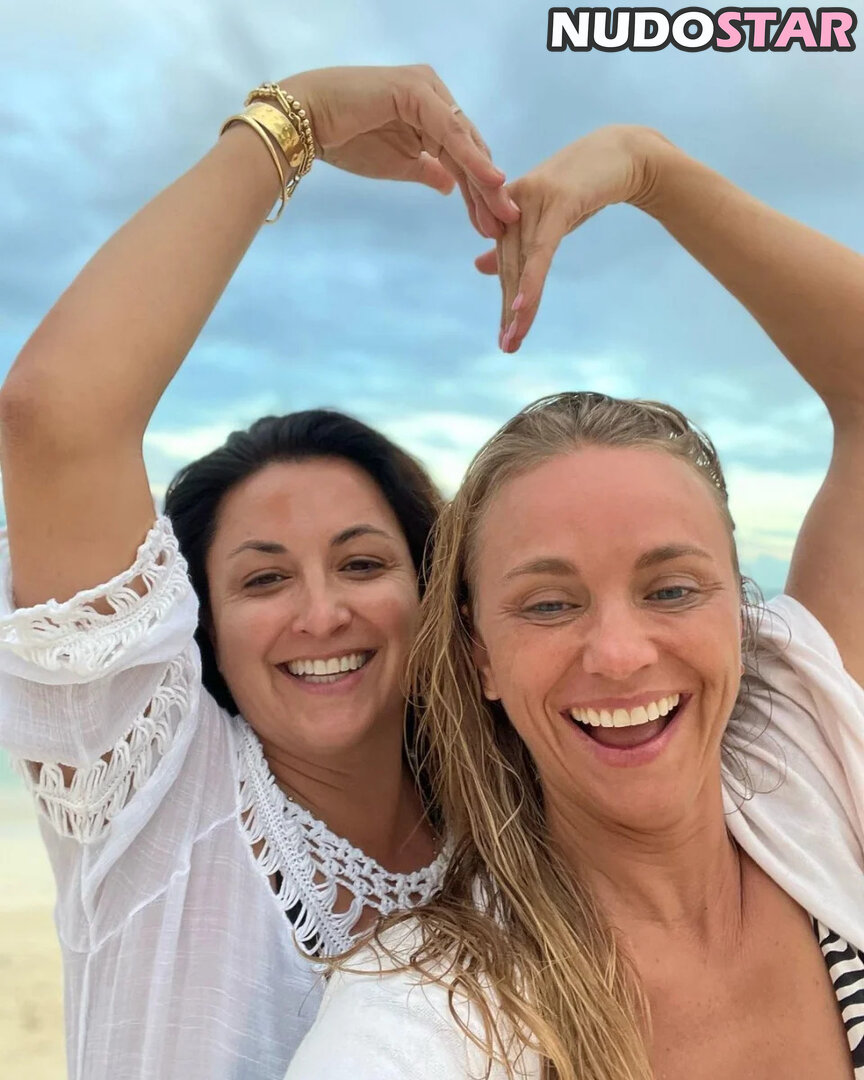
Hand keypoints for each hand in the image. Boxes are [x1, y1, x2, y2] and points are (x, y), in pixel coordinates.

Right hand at [283, 65, 519, 238]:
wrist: (308, 123)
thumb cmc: (346, 140)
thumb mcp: (399, 164)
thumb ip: (429, 170)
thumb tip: (450, 186)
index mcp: (431, 111)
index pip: (463, 156)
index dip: (479, 191)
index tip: (493, 224)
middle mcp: (435, 96)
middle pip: (470, 150)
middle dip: (488, 190)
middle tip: (506, 224)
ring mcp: (427, 90)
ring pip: (465, 143)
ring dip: (485, 180)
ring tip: (502, 211)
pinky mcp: (417, 91)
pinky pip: (450, 131)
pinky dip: (471, 158)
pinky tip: (490, 180)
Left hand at [474, 125, 666, 350]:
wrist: (626, 153)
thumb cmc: (586, 186)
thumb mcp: (547, 219)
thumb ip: (518, 244)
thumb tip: (482, 267)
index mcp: (506, 208)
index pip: (505, 264)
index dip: (505, 301)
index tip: (506, 336)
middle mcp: (513, 202)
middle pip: (509, 267)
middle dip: (509, 311)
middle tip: (508, 347)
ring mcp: (533, 199)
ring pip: (523, 263)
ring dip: (520, 306)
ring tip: (515, 338)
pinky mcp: (557, 200)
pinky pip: (541, 248)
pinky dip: (531, 279)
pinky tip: (522, 307)